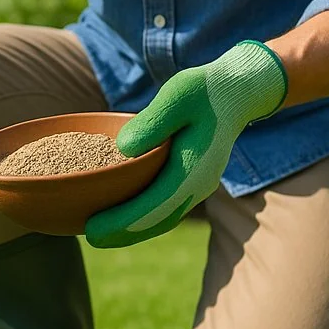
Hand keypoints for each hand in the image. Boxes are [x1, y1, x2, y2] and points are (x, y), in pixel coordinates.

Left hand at [85, 41, 286, 248]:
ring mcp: (199, 187)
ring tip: (101, 236)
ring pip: (164, 218)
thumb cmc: (204, 90)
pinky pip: (167, 208)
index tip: (93, 228)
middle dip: (124, 233)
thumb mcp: (178, 94)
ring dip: (134, 230)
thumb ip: (154, 121)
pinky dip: (144, 217)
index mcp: (194, 168)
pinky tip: (122, 217)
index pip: (154, 205)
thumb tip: (124, 148)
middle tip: (91, 239)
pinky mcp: (194, 182)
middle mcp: (199, 185)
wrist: (237, 92)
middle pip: (158, 220)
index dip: (122, 220)